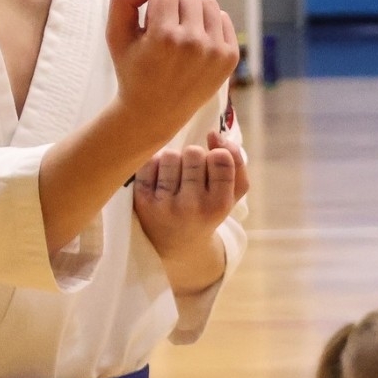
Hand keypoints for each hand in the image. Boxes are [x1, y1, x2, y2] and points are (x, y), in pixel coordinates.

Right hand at [106, 0, 239, 147]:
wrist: (154, 113)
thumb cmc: (133, 70)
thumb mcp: (115, 35)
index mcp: (164, 37)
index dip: (154, 3)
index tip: (150, 24)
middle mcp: (193, 43)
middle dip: (174, 5)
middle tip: (164, 29)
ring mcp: (215, 51)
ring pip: (209, 3)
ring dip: (193, 12)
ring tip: (180, 33)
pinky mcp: (229, 58)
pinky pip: (224, 19)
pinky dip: (209, 25)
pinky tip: (195, 42)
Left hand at [133, 131, 246, 259]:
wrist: (176, 243)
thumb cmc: (207, 211)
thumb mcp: (232, 194)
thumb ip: (236, 161)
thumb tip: (213, 134)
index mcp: (219, 205)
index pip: (220, 158)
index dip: (216, 156)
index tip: (212, 167)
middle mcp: (192, 206)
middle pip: (194, 152)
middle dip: (194, 158)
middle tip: (192, 175)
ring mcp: (164, 204)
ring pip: (171, 155)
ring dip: (174, 160)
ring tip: (176, 177)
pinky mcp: (142, 200)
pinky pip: (150, 162)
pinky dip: (155, 165)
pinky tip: (160, 180)